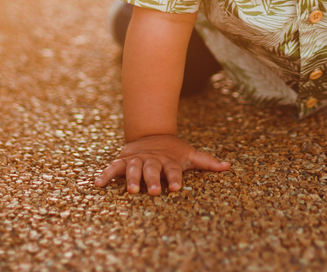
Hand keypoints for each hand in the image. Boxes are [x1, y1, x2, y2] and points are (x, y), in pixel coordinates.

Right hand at [94, 134, 228, 194]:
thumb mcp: (189, 155)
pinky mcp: (123, 160)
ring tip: (132, 191)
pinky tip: (98, 184)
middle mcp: (152, 160)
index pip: (173, 169)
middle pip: (153, 170)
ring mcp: (137, 160)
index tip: (177, 187)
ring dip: (133, 178)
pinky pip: (113, 168)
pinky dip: (105, 174)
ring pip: (133, 169)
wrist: (152, 134)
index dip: (175, 178)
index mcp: (168, 160)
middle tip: (155, 191)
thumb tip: (228, 166)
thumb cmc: (173, 151)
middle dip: (154, 180)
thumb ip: (207, 162)